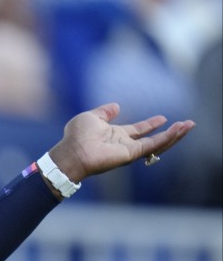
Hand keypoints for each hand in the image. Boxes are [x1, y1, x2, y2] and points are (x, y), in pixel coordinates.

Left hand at [48, 103, 195, 182]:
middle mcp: (124, 144)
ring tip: (189, 126)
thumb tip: (116, 106)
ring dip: (174, 136)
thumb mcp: (91, 117)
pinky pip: (153, 146)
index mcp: (115, 135)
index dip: (150, 125)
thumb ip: (105, 112)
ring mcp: (129, 150)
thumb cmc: (76, 136)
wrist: (71, 151)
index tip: (163, 118)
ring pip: (157, 144)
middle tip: (186, 124)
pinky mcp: (131, 154)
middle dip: (170, 133)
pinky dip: (167, 138)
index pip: (138, 130)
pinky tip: (178, 130)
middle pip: (152, 139)